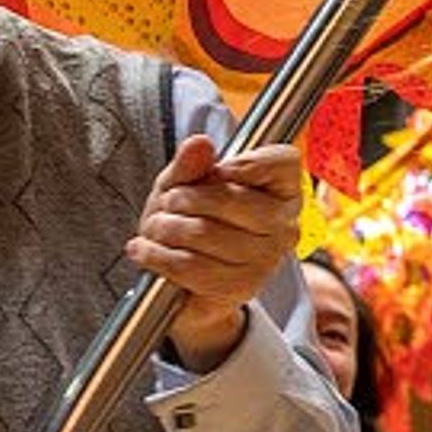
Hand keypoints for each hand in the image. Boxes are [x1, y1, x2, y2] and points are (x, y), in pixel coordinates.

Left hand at [136, 135, 307, 365]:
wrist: (185, 282)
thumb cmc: (192, 223)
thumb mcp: (184, 185)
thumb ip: (190, 164)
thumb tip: (199, 144)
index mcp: (284, 192)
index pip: (282, 161)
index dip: (247, 162)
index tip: (218, 171)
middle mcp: (284, 227)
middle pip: (229, 197)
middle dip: (182, 199)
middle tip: (169, 204)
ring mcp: (266, 260)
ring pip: (203, 232)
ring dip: (163, 229)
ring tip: (156, 229)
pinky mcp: (241, 288)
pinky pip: (190, 265)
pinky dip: (157, 255)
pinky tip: (147, 250)